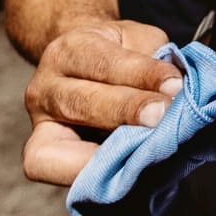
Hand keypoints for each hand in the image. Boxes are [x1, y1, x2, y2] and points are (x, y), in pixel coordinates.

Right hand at [20, 19, 183, 184]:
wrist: (82, 64)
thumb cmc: (116, 54)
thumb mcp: (137, 40)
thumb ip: (155, 58)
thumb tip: (177, 92)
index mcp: (71, 50)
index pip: (103, 62)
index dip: (141, 75)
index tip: (175, 85)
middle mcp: (45, 85)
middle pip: (81, 102)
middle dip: (125, 111)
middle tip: (161, 116)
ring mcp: (38, 123)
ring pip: (60, 144)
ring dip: (106, 153)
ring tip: (145, 152)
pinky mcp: (39, 153)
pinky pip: (55, 170)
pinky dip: (88, 174)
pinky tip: (124, 172)